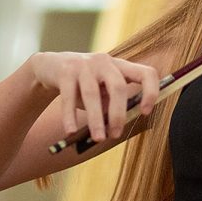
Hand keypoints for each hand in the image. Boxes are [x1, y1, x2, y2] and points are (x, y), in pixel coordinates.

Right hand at [29, 51, 159, 142]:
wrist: (51, 67)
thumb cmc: (84, 84)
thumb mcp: (103, 92)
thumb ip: (113, 105)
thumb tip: (119, 128)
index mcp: (120, 66)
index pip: (146, 73)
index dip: (150, 92)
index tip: (145, 112)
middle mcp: (105, 62)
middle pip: (117, 87)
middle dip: (118, 114)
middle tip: (116, 134)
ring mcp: (84, 64)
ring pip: (92, 93)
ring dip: (96, 119)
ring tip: (98, 138)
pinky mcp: (64, 71)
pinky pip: (68, 96)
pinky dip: (70, 116)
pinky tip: (71, 131)